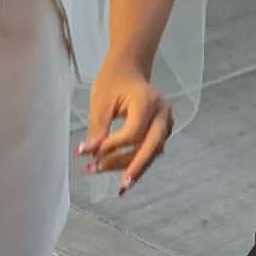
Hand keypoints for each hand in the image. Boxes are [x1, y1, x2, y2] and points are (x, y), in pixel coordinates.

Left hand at [80, 61, 172, 192]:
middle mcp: (162, 113)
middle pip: (151, 147)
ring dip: (133, 167)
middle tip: (121, 187)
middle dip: (134, 167)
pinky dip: (137, 162)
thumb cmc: (113, 81)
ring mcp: (166, 123)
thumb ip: (97, 128)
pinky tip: (121, 173)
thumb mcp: (100, 101)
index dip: (114, 146)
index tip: (92, 153)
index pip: (133, 132)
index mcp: (147, 102)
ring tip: (115, 184)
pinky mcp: (163, 131)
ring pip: (152, 152)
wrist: (130, 69)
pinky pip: (151, 150)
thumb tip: (88, 153)